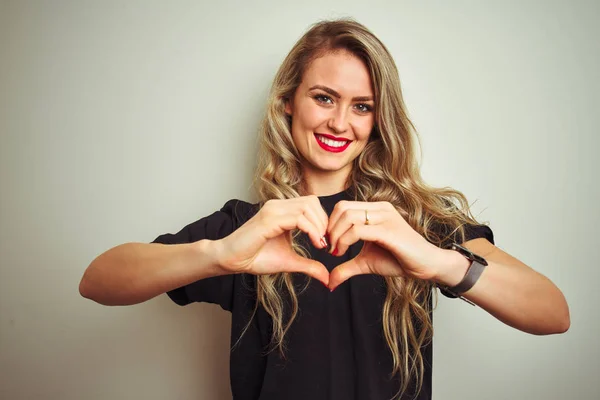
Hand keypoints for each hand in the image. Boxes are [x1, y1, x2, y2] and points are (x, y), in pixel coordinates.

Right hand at [214, 196, 329, 286]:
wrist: (232, 261)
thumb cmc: (255, 258)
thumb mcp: (290, 262)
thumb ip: (309, 266)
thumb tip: (328, 278)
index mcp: (283, 210)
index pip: (312, 204)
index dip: (323, 220)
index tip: (326, 242)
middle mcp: (278, 206)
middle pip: (312, 201)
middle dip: (324, 222)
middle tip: (325, 242)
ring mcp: (273, 210)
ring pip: (307, 207)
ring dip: (319, 226)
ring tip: (320, 244)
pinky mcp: (269, 220)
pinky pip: (298, 219)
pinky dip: (311, 230)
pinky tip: (314, 243)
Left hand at [326, 201, 443, 290]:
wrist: (425, 266)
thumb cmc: (398, 260)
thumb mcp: (366, 263)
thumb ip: (346, 268)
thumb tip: (329, 282)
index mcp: (375, 210)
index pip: (343, 206)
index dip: (330, 224)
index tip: (329, 244)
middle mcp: (380, 209)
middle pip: (342, 208)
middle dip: (330, 229)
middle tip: (330, 248)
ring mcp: (385, 218)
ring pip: (348, 217)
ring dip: (336, 236)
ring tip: (336, 252)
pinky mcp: (389, 231)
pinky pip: (358, 230)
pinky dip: (344, 242)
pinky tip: (342, 254)